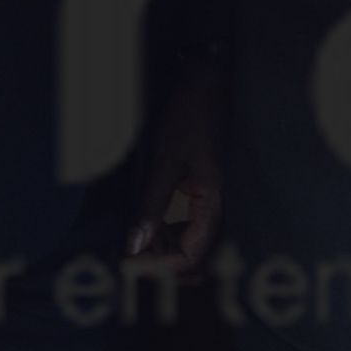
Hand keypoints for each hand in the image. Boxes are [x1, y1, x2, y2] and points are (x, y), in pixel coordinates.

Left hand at [130, 52, 226, 269]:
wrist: (212, 82)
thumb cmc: (193, 115)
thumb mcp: (165, 160)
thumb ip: (152, 206)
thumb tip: (136, 244)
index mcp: (214, 204)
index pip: (190, 257)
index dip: (158, 268)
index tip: (129, 264)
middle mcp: (222, 209)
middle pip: (198, 260)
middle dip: (164, 265)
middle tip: (131, 256)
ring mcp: (218, 202)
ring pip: (196, 246)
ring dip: (167, 250)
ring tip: (136, 240)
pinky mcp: (211, 194)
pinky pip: (195, 228)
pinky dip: (172, 233)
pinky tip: (151, 225)